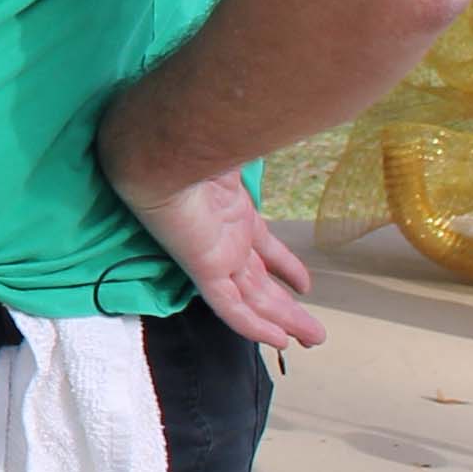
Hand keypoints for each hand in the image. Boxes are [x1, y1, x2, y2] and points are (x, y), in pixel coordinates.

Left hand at [109, 158, 325, 351]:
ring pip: (253, 298)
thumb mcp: (238, 154)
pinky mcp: (202, 268)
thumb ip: (256, 154)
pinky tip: (276, 341)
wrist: (160, 150)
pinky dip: (253, 325)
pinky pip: (229, 306)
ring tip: (312, 340)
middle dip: (288, 307)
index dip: (285, 266)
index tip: (305, 285)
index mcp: (234, 212)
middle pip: (261, 281)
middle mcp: (225, 237)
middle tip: (313, 332)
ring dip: (284, 321)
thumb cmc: (197, 143)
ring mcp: (215, 254)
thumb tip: (278, 130)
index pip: (263, 247)